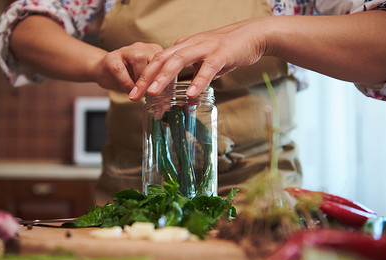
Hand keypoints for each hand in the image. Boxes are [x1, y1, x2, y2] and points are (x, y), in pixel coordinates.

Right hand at [93, 42, 162, 92]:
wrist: (104, 71)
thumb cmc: (128, 77)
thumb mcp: (146, 82)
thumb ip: (156, 89)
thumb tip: (166, 106)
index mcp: (154, 51)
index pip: (166, 63)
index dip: (168, 80)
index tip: (166, 97)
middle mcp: (142, 47)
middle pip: (154, 59)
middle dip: (155, 80)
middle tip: (153, 96)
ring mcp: (126, 50)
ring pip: (139, 59)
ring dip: (141, 80)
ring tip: (139, 93)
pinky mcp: (112, 57)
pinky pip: (120, 69)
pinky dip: (126, 83)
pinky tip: (129, 92)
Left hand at [129, 18, 268, 100]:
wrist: (252, 35)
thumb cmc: (227, 50)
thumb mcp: (204, 62)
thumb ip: (194, 76)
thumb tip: (188, 97)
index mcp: (183, 47)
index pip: (158, 61)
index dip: (144, 77)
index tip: (134, 94)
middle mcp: (189, 45)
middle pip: (161, 60)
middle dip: (145, 78)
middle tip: (134, 96)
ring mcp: (204, 48)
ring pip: (178, 61)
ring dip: (164, 78)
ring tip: (153, 93)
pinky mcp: (221, 55)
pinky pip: (207, 69)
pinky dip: (198, 81)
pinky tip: (190, 95)